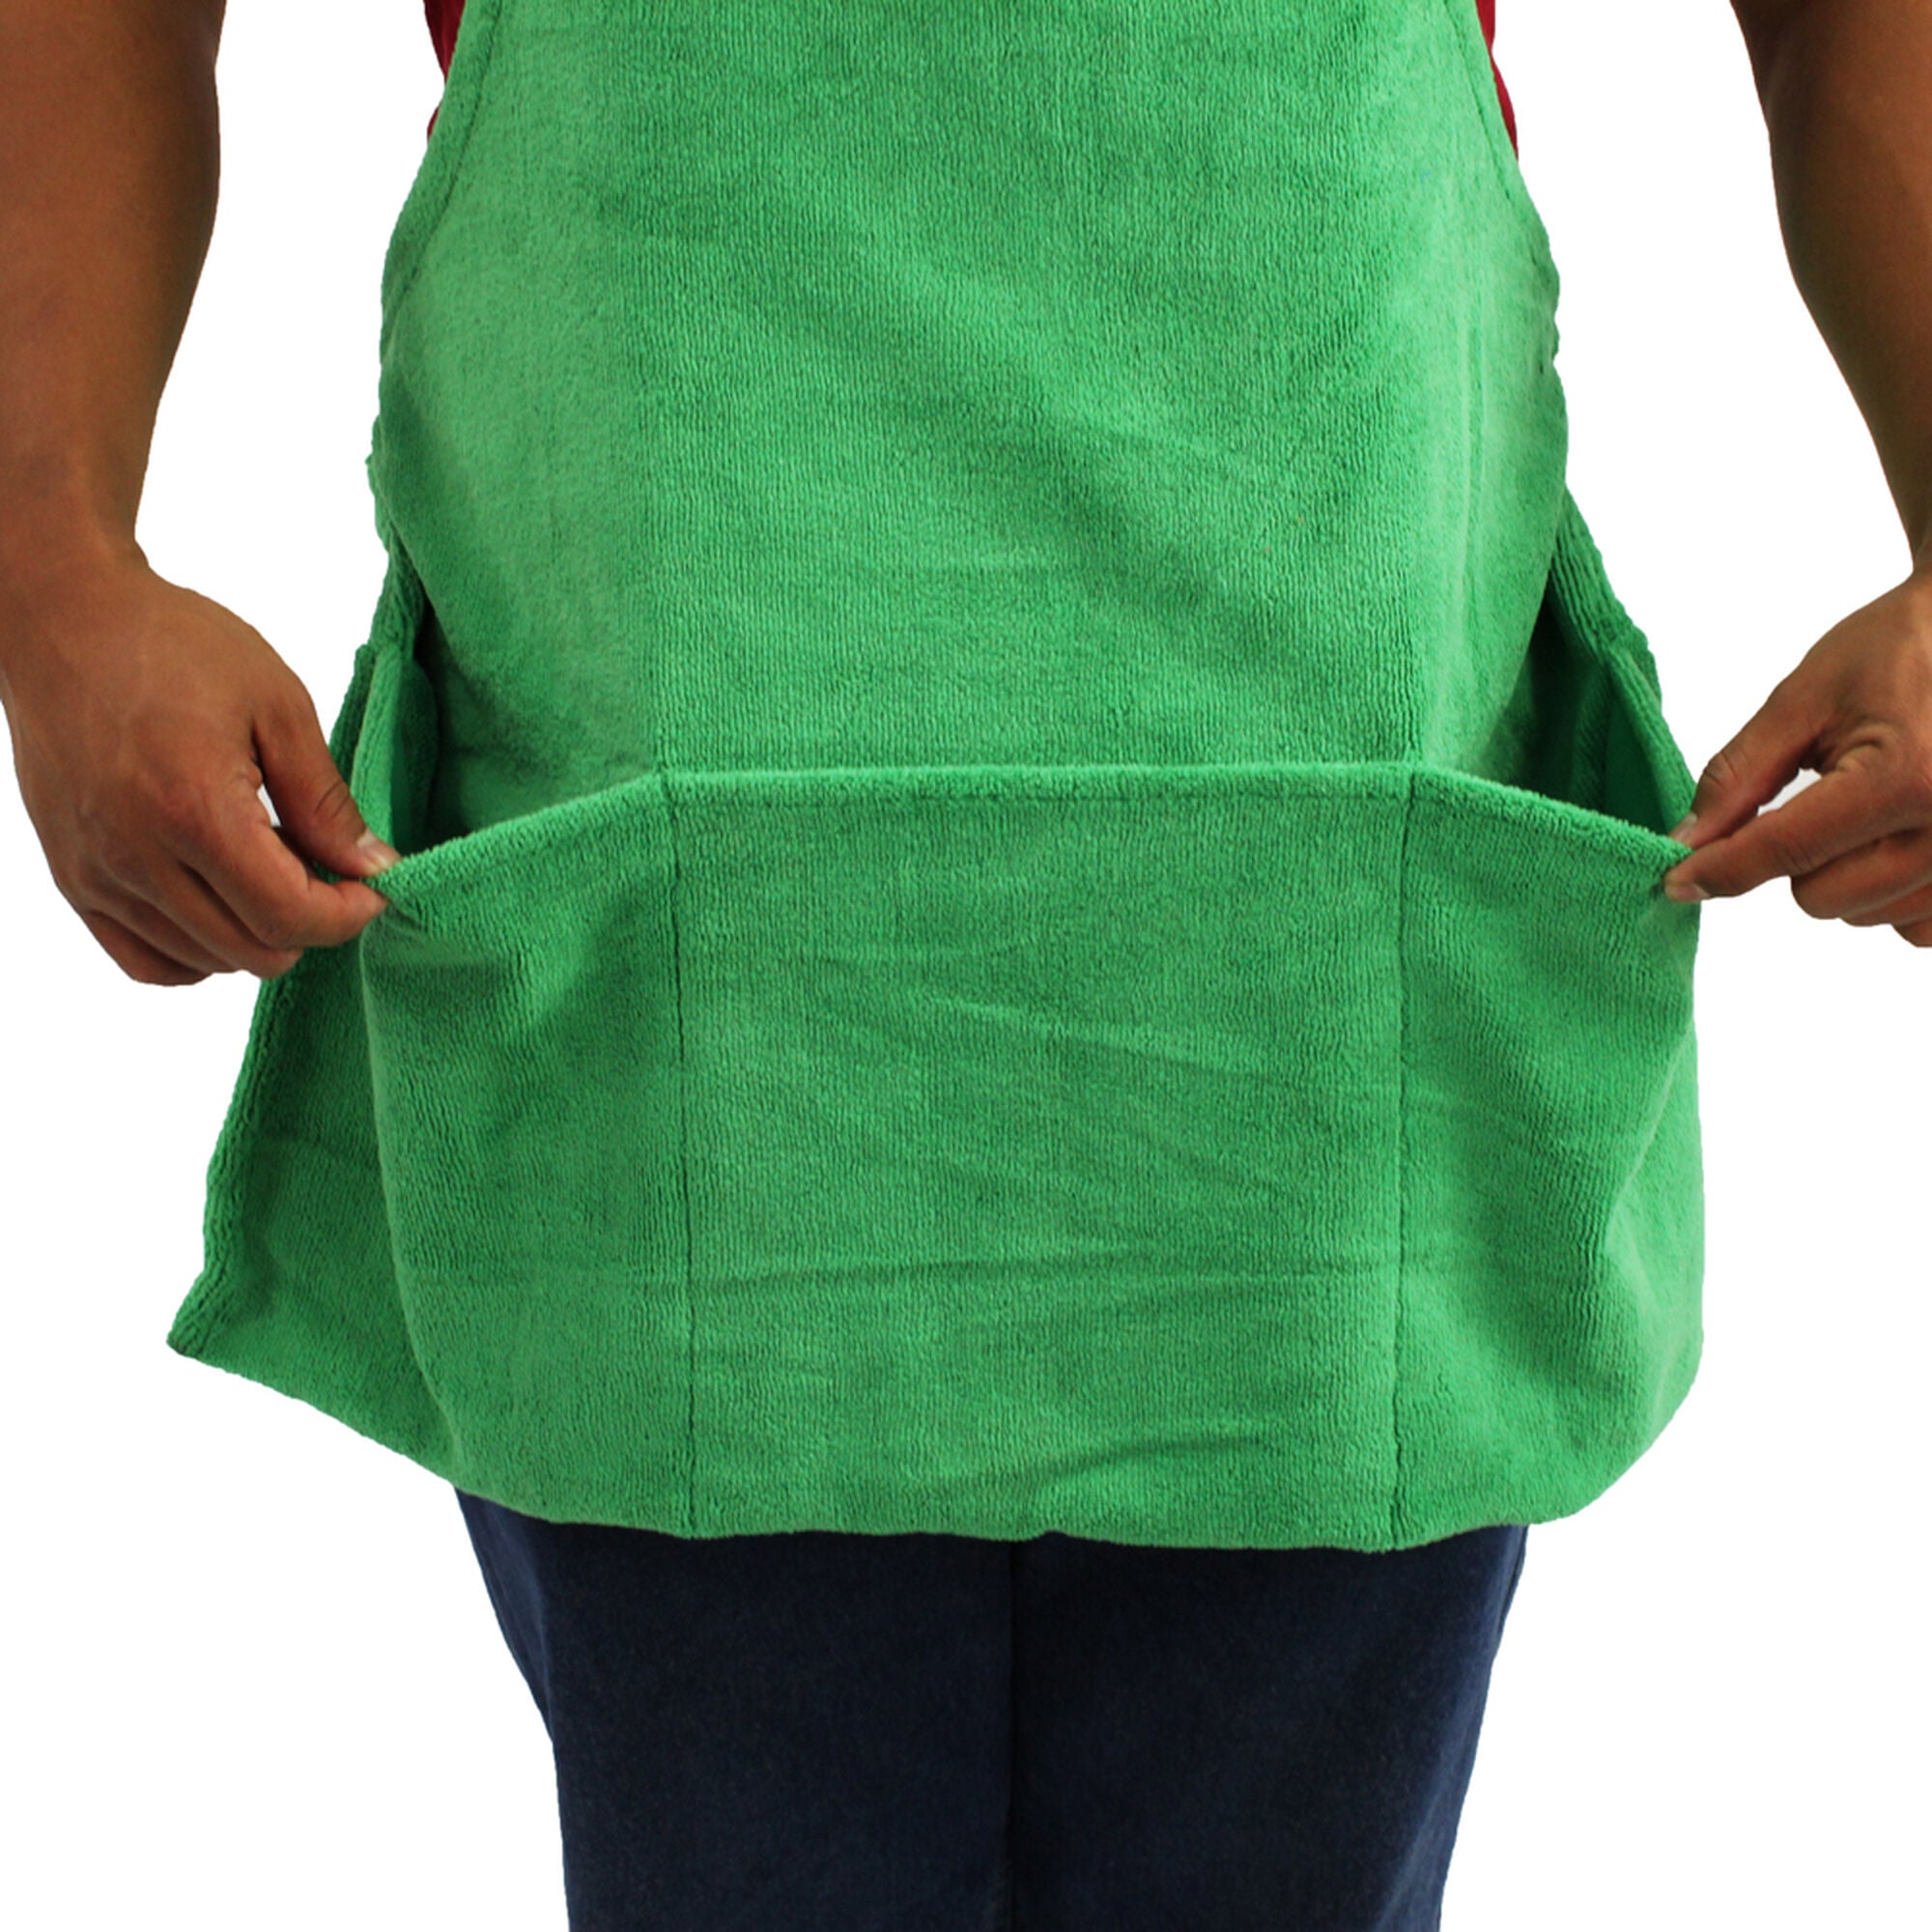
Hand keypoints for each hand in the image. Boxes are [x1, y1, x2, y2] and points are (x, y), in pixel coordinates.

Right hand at [1, 545, 399, 986]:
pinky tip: (222, 903)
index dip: (348, 915)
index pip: (288, 917)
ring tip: (269, 869)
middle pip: (253, 951)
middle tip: (326, 871)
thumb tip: (372, 867)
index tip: (374, 887)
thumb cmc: (171, 645)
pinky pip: (147, 961)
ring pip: (205, 963)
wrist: (64, 620)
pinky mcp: (72, 878)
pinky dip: (198, 952)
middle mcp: (134, 856)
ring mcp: (96, 874)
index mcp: (193, 810)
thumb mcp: (276, 705)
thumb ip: (325, 800)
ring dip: (257, 934)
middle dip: (310, 924)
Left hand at [1661, 567, 1931, 945]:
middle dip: (1794, 861)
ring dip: (1844, 877)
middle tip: (1821, 798)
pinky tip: (1895, 844)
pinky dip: (1892, 898)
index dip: (1720, 868)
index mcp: (1904, 778)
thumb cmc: (1898, 650)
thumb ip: (1739, 776)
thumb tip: (1688, 841)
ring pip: (1864, 916)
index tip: (1676, 882)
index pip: (1786, 849)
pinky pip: (1917, 928)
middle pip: (1820, 898)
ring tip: (1869, 810)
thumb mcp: (1805, 700)